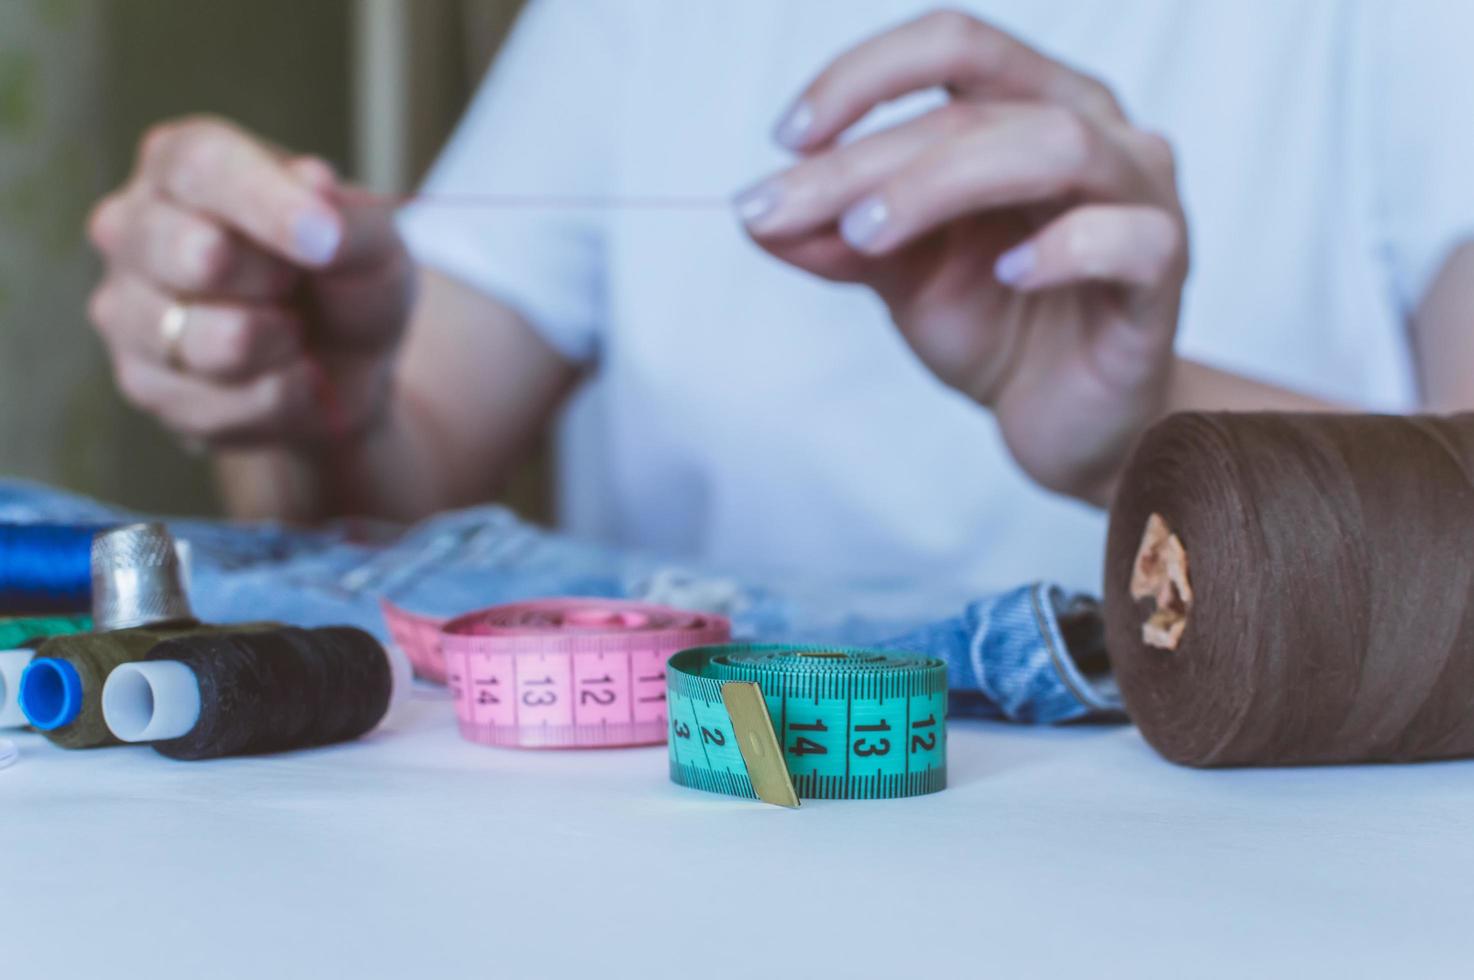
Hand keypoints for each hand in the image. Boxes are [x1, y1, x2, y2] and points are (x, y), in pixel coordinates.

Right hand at [87, 116, 413, 447]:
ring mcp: (126, 308)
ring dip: (281, 344)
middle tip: (299, 286)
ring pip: (206, 340)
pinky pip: (223, 404)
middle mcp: (132, 227)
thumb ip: (349, 217)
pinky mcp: (143, 384)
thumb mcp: (375, 243)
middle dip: (273, 280)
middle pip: (193, 251)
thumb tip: (315, 183)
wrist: (346, 369)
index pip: (203, 167)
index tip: (324, 237)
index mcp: (182, 165)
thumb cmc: (345, 282)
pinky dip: (282, 396)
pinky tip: (289, 374)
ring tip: (296, 330)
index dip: (266, 203)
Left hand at [738, 10, 1187, 505]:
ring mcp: (1139, 194)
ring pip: (1055, 145)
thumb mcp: (899, 277)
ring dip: (942, 184)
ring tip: (868, 237)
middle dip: (866, 157)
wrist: (1065, 421)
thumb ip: (836, 238)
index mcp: (1027, 106)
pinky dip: (1062, 248)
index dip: (862, 77)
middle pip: (978, 106)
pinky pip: (1128, 236)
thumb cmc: (996, 328)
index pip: (950, 46)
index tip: (784, 139)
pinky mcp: (1163, 272)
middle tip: (785, 208)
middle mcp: (1094, 128)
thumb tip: (755, 215)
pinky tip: (1006, 275)